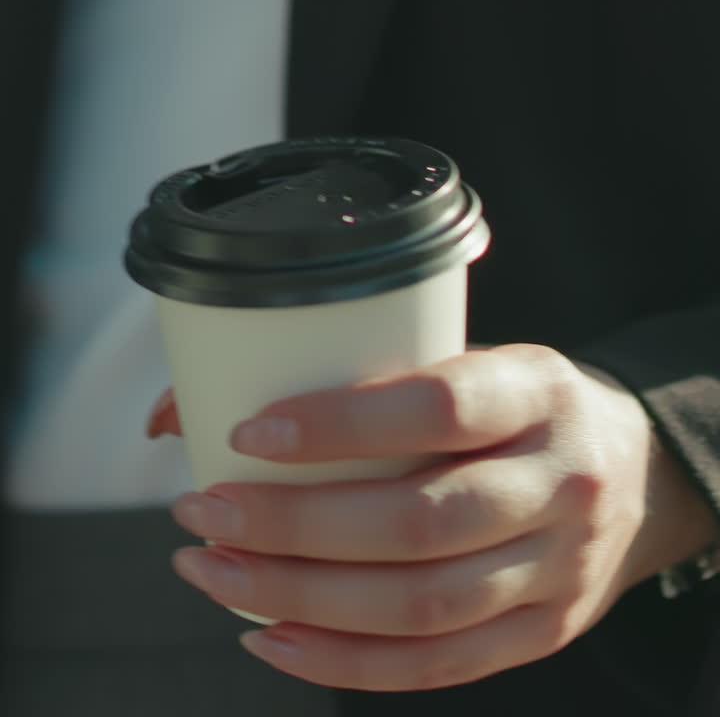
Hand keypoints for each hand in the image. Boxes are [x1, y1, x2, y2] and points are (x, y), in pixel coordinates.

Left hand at [153, 345, 716, 691]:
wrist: (636, 473)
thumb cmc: (517, 405)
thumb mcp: (472, 358)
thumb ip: (353, 374)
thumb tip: (177, 410)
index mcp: (537, 390)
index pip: (439, 407)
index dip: (341, 424)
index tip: (248, 433)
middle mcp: (559, 481)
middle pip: (419, 522)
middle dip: (293, 527)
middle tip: (202, 511)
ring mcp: (557, 568)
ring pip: (419, 606)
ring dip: (299, 599)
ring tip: (212, 572)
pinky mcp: (543, 632)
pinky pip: (436, 666)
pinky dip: (343, 662)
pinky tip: (269, 639)